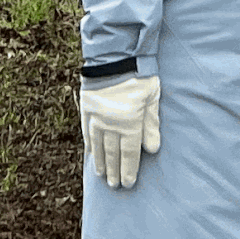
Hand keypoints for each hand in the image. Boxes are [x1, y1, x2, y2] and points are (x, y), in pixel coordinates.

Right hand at [80, 71, 161, 188]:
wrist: (115, 53)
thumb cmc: (139, 73)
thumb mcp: (152, 96)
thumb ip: (151, 124)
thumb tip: (152, 149)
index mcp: (129, 122)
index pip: (129, 153)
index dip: (128, 169)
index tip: (128, 183)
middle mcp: (111, 123)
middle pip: (112, 153)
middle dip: (114, 170)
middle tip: (114, 185)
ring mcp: (96, 116)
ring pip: (98, 145)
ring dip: (100, 161)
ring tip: (102, 175)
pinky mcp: (87, 106)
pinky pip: (87, 130)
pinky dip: (89, 143)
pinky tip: (90, 153)